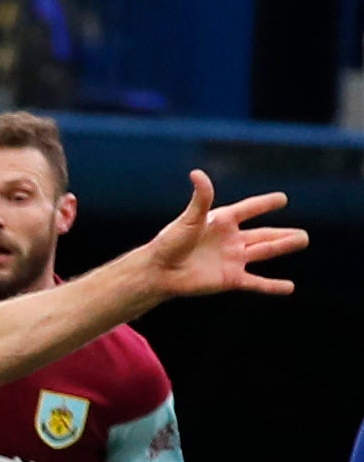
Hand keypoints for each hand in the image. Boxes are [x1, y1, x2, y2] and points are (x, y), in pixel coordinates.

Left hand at [140, 171, 307, 299]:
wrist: (159, 271)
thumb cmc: (169, 242)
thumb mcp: (189, 218)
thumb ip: (200, 198)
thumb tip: (198, 173)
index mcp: (221, 222)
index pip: (248, 210)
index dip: (264, 204)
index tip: (282, 199)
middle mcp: (230, 240)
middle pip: (263, 235)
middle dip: (283, 234)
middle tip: (303, 234)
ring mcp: (232, 260)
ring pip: (265, 252)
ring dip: (284, 247)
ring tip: (302, 241)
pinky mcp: (231, 279)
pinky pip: (257, 283)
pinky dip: (273, 286)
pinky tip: (289, 287)